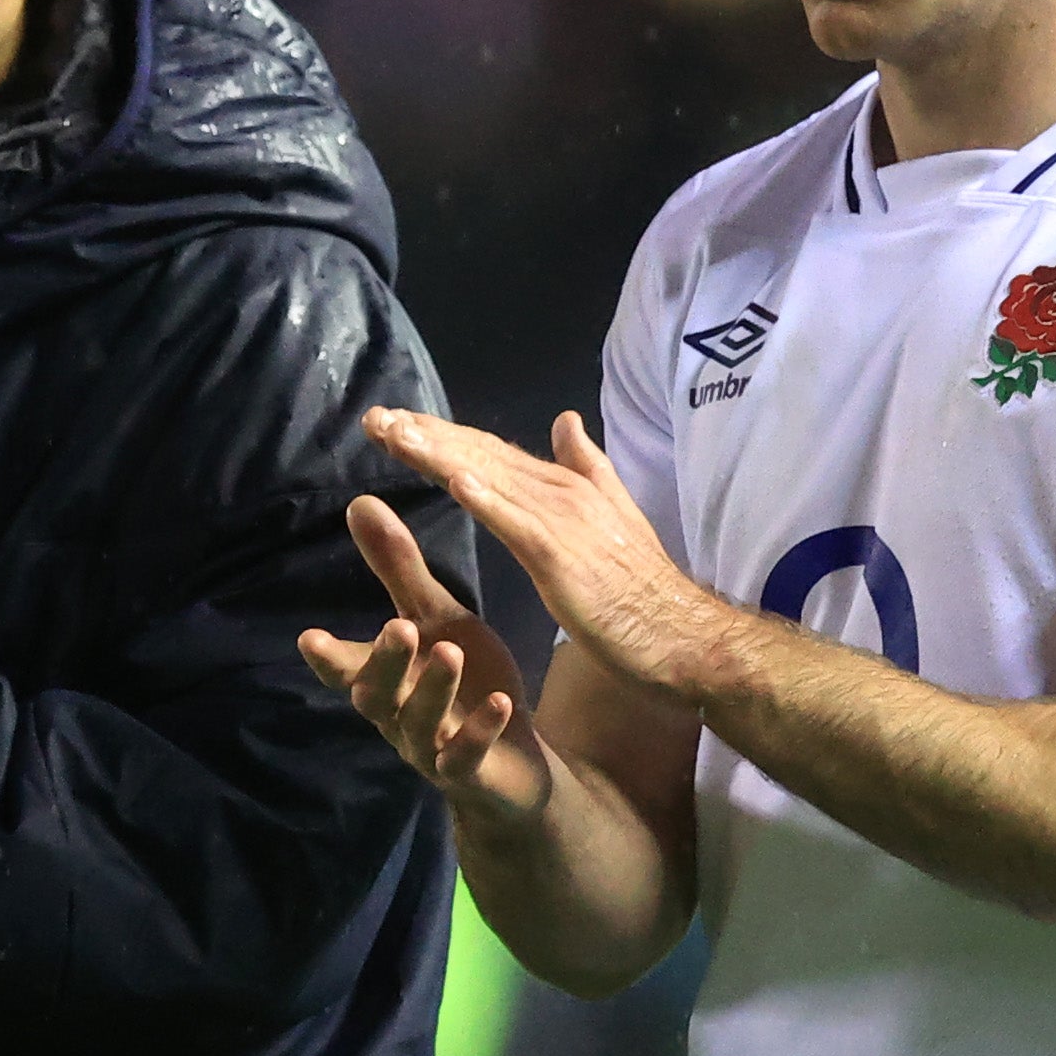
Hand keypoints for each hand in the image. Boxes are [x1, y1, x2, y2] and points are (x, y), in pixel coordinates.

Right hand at [301, 497, 552, 830]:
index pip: (346, 669)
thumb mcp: (437, 619)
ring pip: (419, 722)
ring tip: (449, 653)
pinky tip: (501, 703)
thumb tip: (358, 503)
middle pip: (377, 693)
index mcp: (387, 677)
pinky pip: (467, 756)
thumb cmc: (466, 682)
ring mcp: (431, 748)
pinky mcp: (470, 773)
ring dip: (433, 688)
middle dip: (385, 662)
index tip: (308, 639)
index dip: (326, 658)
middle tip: (398, 628)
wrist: (513, 765)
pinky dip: (479, 730)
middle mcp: (398, 715)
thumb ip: (397, 570)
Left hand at [364, 407, 722, 691]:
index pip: (491, 451)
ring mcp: (564, 522)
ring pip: (491, 478)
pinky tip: (454, 481)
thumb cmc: (640, 590)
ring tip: (395, 435)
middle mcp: (562, 491)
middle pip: (481, 454)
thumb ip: (586, 467)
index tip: (394, 423)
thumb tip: (565, 420)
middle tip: (373, 419)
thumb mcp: (610, 517)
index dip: (442, 435)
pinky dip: (487, 498)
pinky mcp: (564, 559)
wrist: (681, 636)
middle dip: (425, 435)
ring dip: (440, 454)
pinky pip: (518, 524)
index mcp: (565, 486)